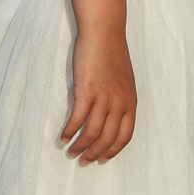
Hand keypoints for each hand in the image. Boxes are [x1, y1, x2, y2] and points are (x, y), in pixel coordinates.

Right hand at [62, 34, 136, 163]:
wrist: (105, 33)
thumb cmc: (112, 54)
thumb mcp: (123, 81)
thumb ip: (119, 99)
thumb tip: (109, 116)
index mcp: (130, 102)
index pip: (125, 136)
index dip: (113, 151)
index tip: (103, 159)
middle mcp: (119, 103)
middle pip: (108, 139)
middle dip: (95, 154)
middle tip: (84, 161)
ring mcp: (103, 98)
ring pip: (92, 133)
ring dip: (81, 147)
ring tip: (71, 152)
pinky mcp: (86, 92)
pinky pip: (77, 120)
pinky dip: (69, 131)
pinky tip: (63, 136)